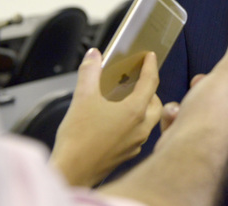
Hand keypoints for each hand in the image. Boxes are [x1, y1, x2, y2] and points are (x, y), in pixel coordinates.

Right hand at [50, 49, 161, 186]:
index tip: (150, 56)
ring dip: (143, 107)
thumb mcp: (82, 99)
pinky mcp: (127, 154)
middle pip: (155, 102)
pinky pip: (138, 134)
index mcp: (136, 111)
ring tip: (127, 100)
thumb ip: (90, 73)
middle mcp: (141, 127)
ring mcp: (136, 143)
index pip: (151, 82)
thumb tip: (94, 55)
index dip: (150, 66)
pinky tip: (118, 122)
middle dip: (149, 90)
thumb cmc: (78, 139)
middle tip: (138, 81)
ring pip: (148, 119)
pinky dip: (134, 123)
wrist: (72, 173)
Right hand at [154, 19, 227, 161]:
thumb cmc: (215, 108)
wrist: (189, 148)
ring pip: (200, 120)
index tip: (211, 77)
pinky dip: (176, 124)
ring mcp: (219, 149)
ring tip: (181, 107)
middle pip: (219, 106)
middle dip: (201, 95)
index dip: (223, 82)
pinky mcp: (196, 157)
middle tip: (195, 89)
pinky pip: (186, 134)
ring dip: (186, 109)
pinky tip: (173, 121)